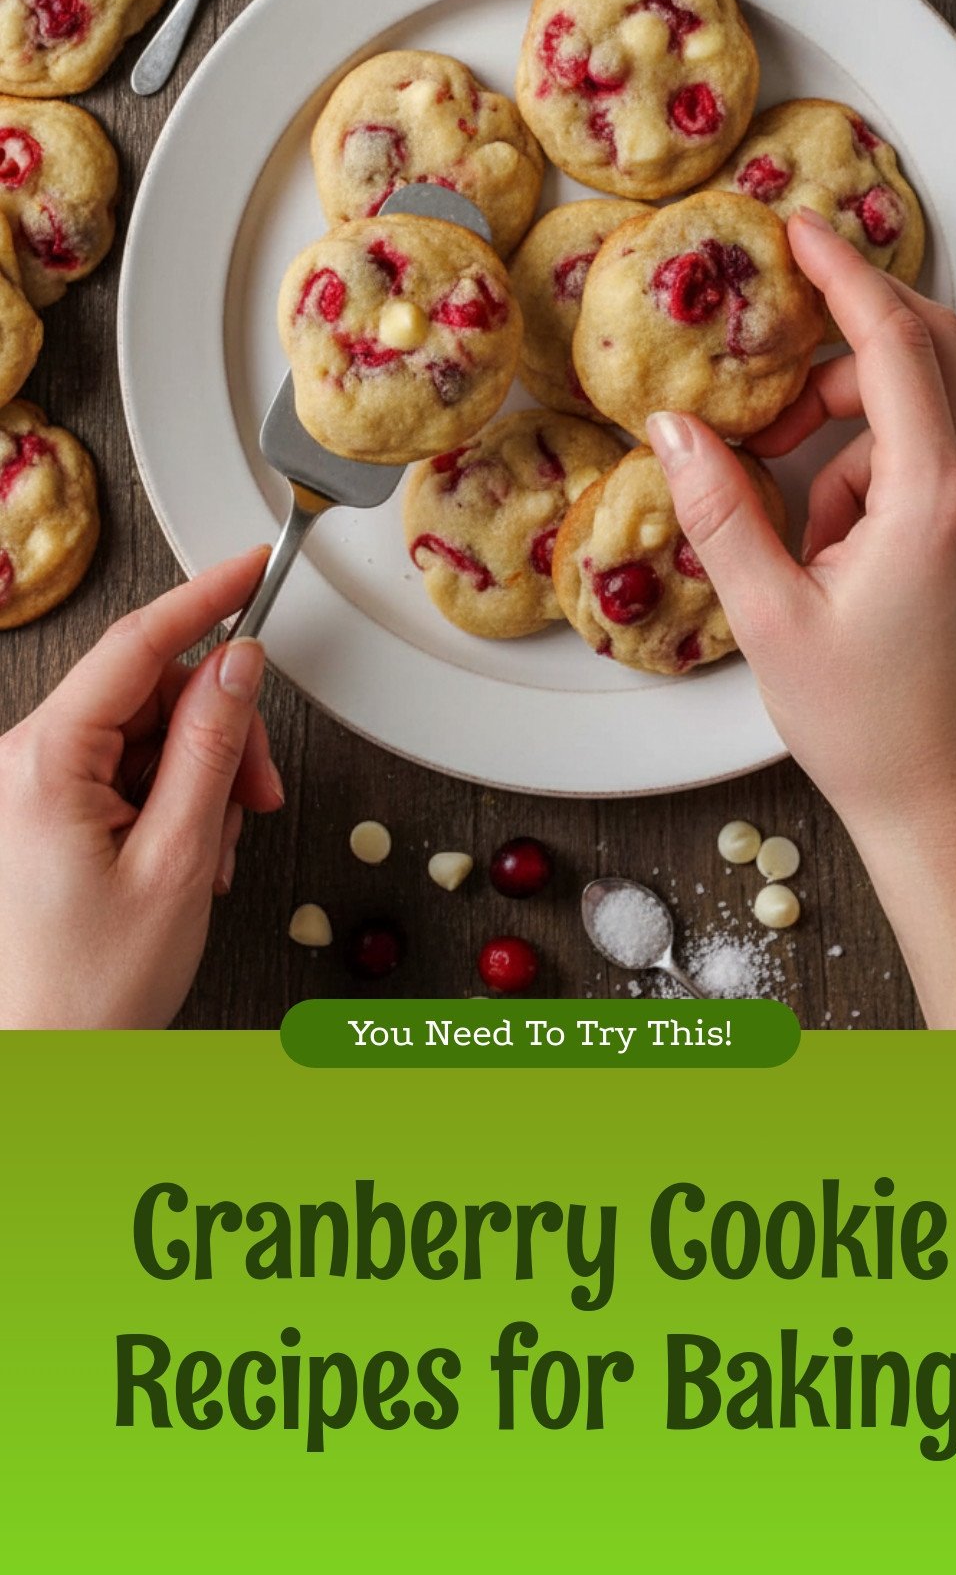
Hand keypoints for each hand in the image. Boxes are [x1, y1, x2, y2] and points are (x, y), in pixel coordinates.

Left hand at [0, 549, 283, 1029]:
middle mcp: (27, 762)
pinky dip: (176, 808)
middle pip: (155, 695)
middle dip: (221, 737)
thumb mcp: (177, 858)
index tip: (252, 567)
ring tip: (210, 856)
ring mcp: (35, 789)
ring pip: (152, 738)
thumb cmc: (90, 985)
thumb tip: (237, 666)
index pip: (136, 647)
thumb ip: (212, 750)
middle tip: (255, 799)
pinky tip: (186, 860)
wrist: (43, 1061)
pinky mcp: (47, 815)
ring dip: (203, 785)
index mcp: (44, 761)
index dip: (204, 599)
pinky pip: (130, 776)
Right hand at [648, 210, 955, 1027]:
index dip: (843, 276)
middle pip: (934, 349)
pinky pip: (939, 457)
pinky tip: (835, 548)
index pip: (897, 343)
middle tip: (776, 373)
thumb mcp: (770, 618)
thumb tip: (675, 427)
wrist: (946, 806)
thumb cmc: (868, 727)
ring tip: (798, 510)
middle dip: (851, 338)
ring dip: (858, 420)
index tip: (797, 235)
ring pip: (935, 404)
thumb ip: (720, 509)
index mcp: (937, 501)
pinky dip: (879, 469)